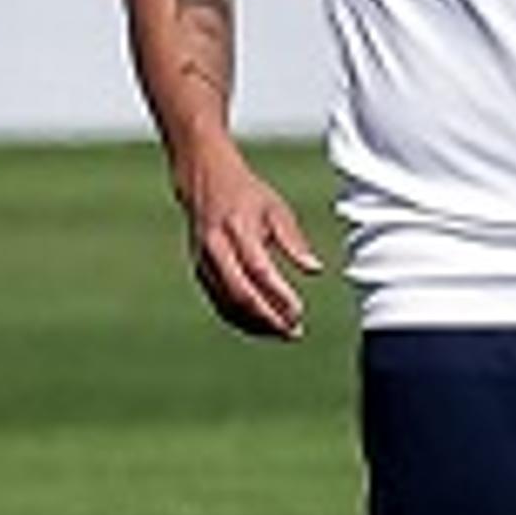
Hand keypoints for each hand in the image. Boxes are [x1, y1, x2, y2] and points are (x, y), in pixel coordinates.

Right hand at [177, 154, 323, 340]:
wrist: (204, 181)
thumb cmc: (247, 194)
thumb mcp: (276, 209)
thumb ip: (294, 241)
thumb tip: (315, 270)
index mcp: (238, 228)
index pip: (259, 270)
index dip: (279, 295)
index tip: (300, 312)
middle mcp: (217, 248)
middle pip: (240, 294)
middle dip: (268, 318)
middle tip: (293, 331)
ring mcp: (204, 262)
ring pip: (228, 304)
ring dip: (256, 324)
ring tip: (282, 333)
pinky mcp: (200, 272)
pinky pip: (219, 304)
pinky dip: (241, 319)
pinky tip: (262, 326)